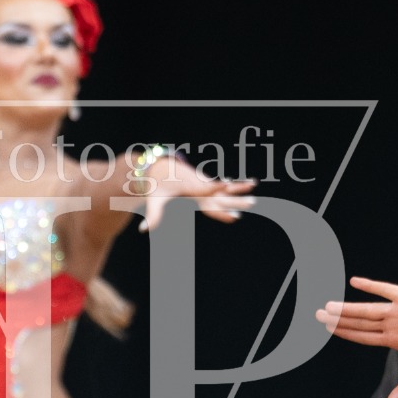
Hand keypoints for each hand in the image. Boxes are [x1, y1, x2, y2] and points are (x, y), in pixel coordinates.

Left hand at [137, 156, 256, 232]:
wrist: (156, 168)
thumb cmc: (155, 187)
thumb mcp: (154, 201)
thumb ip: (153, 216)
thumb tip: (142, 229)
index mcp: (189, 188)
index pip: (205, 189)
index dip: (216, 187)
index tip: (227, 183)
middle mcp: (199, 185)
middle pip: (220, 192)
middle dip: (236, 195)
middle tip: (252, 198)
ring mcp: (203, 185)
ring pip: (224, 188)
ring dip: (240, 187)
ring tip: (255, 184)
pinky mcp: (203, 185)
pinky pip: (221, 189)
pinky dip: (233, 188)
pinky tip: (246, 186)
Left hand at [317, 278, 397, 397]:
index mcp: (396, 339)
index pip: (364, 337)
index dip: (346, 333)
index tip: (327, 330)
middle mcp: (394, 324)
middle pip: (360, 322)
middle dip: (339, 320)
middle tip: (316, 315)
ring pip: (367, 310)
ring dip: (347, 309)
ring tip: (327, 307)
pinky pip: (387, 290)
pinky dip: (372, 286)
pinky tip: (355, 282)